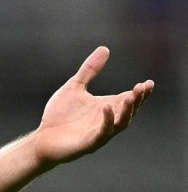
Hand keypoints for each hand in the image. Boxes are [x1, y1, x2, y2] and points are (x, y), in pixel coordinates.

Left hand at [34, 46, 153, 165]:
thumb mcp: (74, 87)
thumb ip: (89, 70)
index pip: (129, 99)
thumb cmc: (59, 115)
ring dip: (127, 111)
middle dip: (137, 100)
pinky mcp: (88, 144)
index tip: (149, 82)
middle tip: (142, 88)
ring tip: (130, 97)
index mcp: (107, 107)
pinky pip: (102, 134)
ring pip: (121, 124)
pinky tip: (106, 107)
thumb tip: (105, 48)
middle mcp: (107, 121)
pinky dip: (106, 121)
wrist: (42, 138)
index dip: (141, 93)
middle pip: (129, 111)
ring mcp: (99, 133)